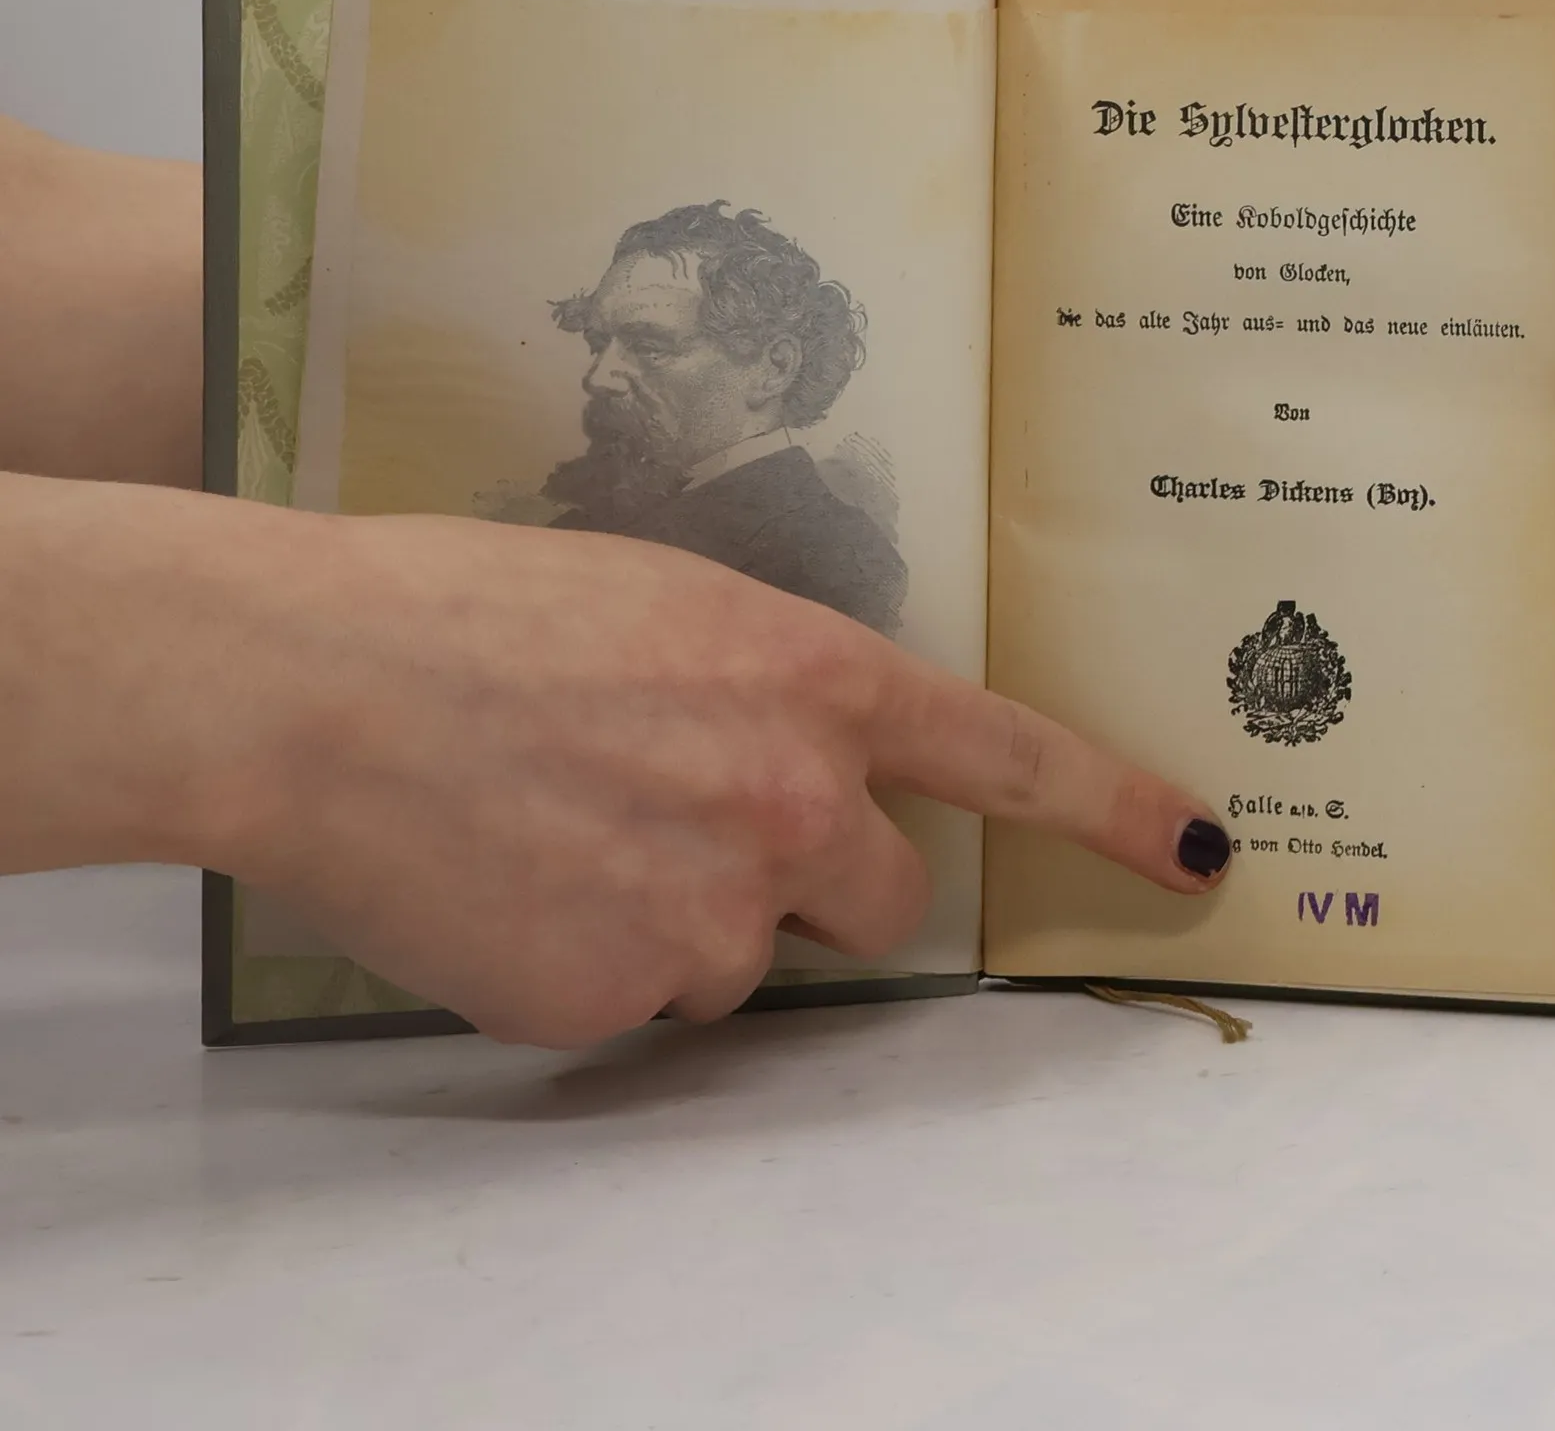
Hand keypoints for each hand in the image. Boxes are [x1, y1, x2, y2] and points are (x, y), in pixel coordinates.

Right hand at [0, 478, 1227, 1047]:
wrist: (312, 683)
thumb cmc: (472, 604)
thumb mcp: (663, 600)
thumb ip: (768, 682)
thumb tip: (804, 756)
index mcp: (809, 680)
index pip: (1005, 755)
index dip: (1112, 807)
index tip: (1197, 849)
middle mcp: (791, 806)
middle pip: (887, 900)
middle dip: (826, 880)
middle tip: (709, 824)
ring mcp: (709, 914)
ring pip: (747, 957)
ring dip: (687, 916)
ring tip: (564, 832)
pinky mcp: (613, 999)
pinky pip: (641, 1000)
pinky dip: (596, 957)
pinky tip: (515, 883)